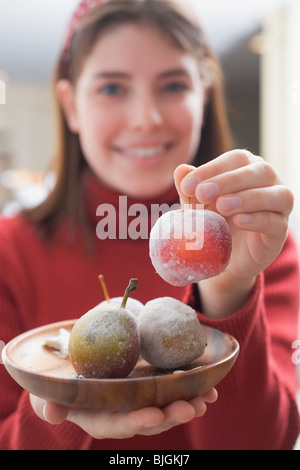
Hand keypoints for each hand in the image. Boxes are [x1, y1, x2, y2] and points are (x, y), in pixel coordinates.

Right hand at [30, 388, 216, 438]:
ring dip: (187, 405)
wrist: (75, 365)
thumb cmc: (60, 381)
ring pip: (165, 408)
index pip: (118, 424)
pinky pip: (173, 393)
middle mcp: (123, 414)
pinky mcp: (150, 389)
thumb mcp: (49, 390)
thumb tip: (52, 413)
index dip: (136, 421)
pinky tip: (211, 388)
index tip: (154, 415)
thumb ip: (50, 402)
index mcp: (99, 417)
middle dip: (170, 416)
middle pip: (148, 419)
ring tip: (206, 399)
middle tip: (191, 408)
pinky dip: (192, 391)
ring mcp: (139, 402)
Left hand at [174, 150, 293, 316]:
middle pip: (259, 171)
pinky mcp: (279, 232)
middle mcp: (269, 182)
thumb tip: (181, 170)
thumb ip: (190, 189)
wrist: (222, 257)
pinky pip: (276, 222)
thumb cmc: (212, 221)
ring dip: (247, 198)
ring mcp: (279, 207)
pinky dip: (258, 220)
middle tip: (203, 193)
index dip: (212, 169)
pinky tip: (240, 221)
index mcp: (248, 168)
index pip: (236, 159)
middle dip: (229, 181)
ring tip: (222, 206)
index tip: (188, 185)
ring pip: (276, 194)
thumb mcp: (196, 205)